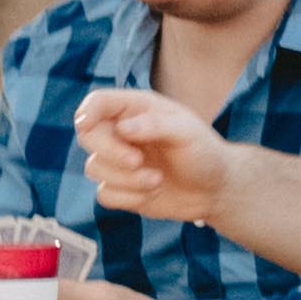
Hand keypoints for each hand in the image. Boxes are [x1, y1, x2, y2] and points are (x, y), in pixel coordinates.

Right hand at [74, 89, 237, 220]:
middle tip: (138, 161)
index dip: (87, 112)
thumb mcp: (187, 133)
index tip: (86, 126)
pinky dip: (127, 197)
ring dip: (126, 179)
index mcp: (136, 110)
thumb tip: (122, 128)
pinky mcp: (120, 188)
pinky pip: (104, 194)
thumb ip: (155, 125)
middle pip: (87, 135)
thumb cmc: (204, 153)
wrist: (214, 190)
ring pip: (94, 168)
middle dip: (110, 152)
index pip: (98, 102)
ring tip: (157, 180)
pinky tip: (152, 193)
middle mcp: (121, 133)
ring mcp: (118, 162)